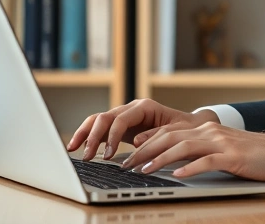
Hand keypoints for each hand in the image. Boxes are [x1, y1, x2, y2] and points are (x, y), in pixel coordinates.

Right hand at [66, 99, 219, 161]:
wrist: (190, 126)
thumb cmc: (184, 129)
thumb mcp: (175, 132)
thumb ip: (156, 136)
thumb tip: (136, 143)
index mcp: (144, 107)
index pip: (120, 119)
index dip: (112, 137)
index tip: (107, 155)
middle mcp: (131, 108)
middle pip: (104, 117)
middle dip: (93, 136)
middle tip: (87, 156)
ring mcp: (123, 116)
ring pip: (97, 120)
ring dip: (85, 134)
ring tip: (73, 149)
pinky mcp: (119, 125)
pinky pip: (99, 127)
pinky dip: (88, 136)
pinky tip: (78, 147)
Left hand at [120, 122, 264, 182]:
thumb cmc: (253, 154)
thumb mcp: (222, 148)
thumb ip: (201, 149)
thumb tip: (176, 161)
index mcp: (206, 129)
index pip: (169, 130)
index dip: (147, 140)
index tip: (129, 151)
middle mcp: (210, 131)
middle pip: (170, 137)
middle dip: (145, 150)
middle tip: (127, 163)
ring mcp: (221, 143)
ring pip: (183, 147)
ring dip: (161, 159)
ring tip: (144, 170)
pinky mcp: (232, 156)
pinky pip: (206, 161)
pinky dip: (190, 169)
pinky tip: (178, 177)